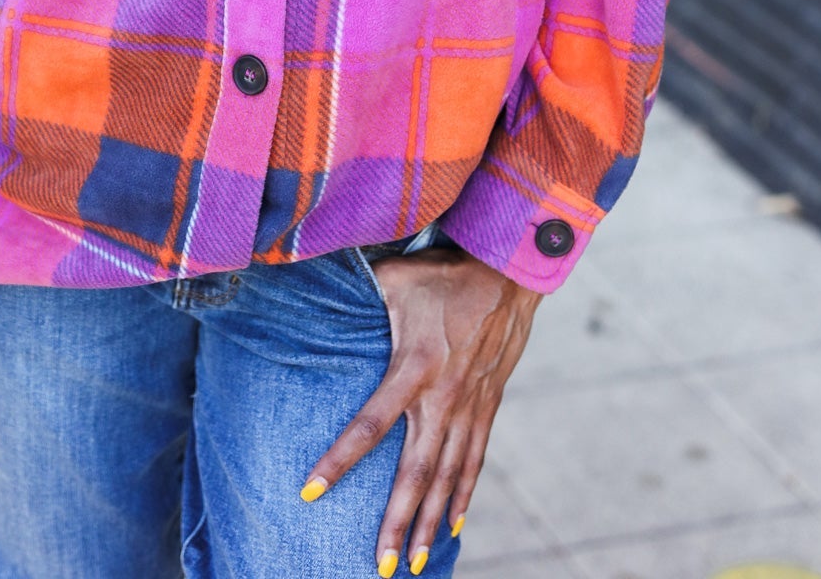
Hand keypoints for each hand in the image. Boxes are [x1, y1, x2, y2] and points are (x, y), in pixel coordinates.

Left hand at [302, 248, 540, 574]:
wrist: (508, 272)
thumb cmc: (443, 272)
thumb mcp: (395, 276)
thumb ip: (357, 287)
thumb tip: (313, 276)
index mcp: (413, 367)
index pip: (370, 424)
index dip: (340, 460)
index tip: (311, 490)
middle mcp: (443, 396)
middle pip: (415, 471)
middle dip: (396, 521)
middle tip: (381, 565)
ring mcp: (469, 405)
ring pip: (447, 476)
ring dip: (428, 521)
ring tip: (411, 562)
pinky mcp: (488, 404)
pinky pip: (475, 459)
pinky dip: (462, 495)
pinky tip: (452, 526)